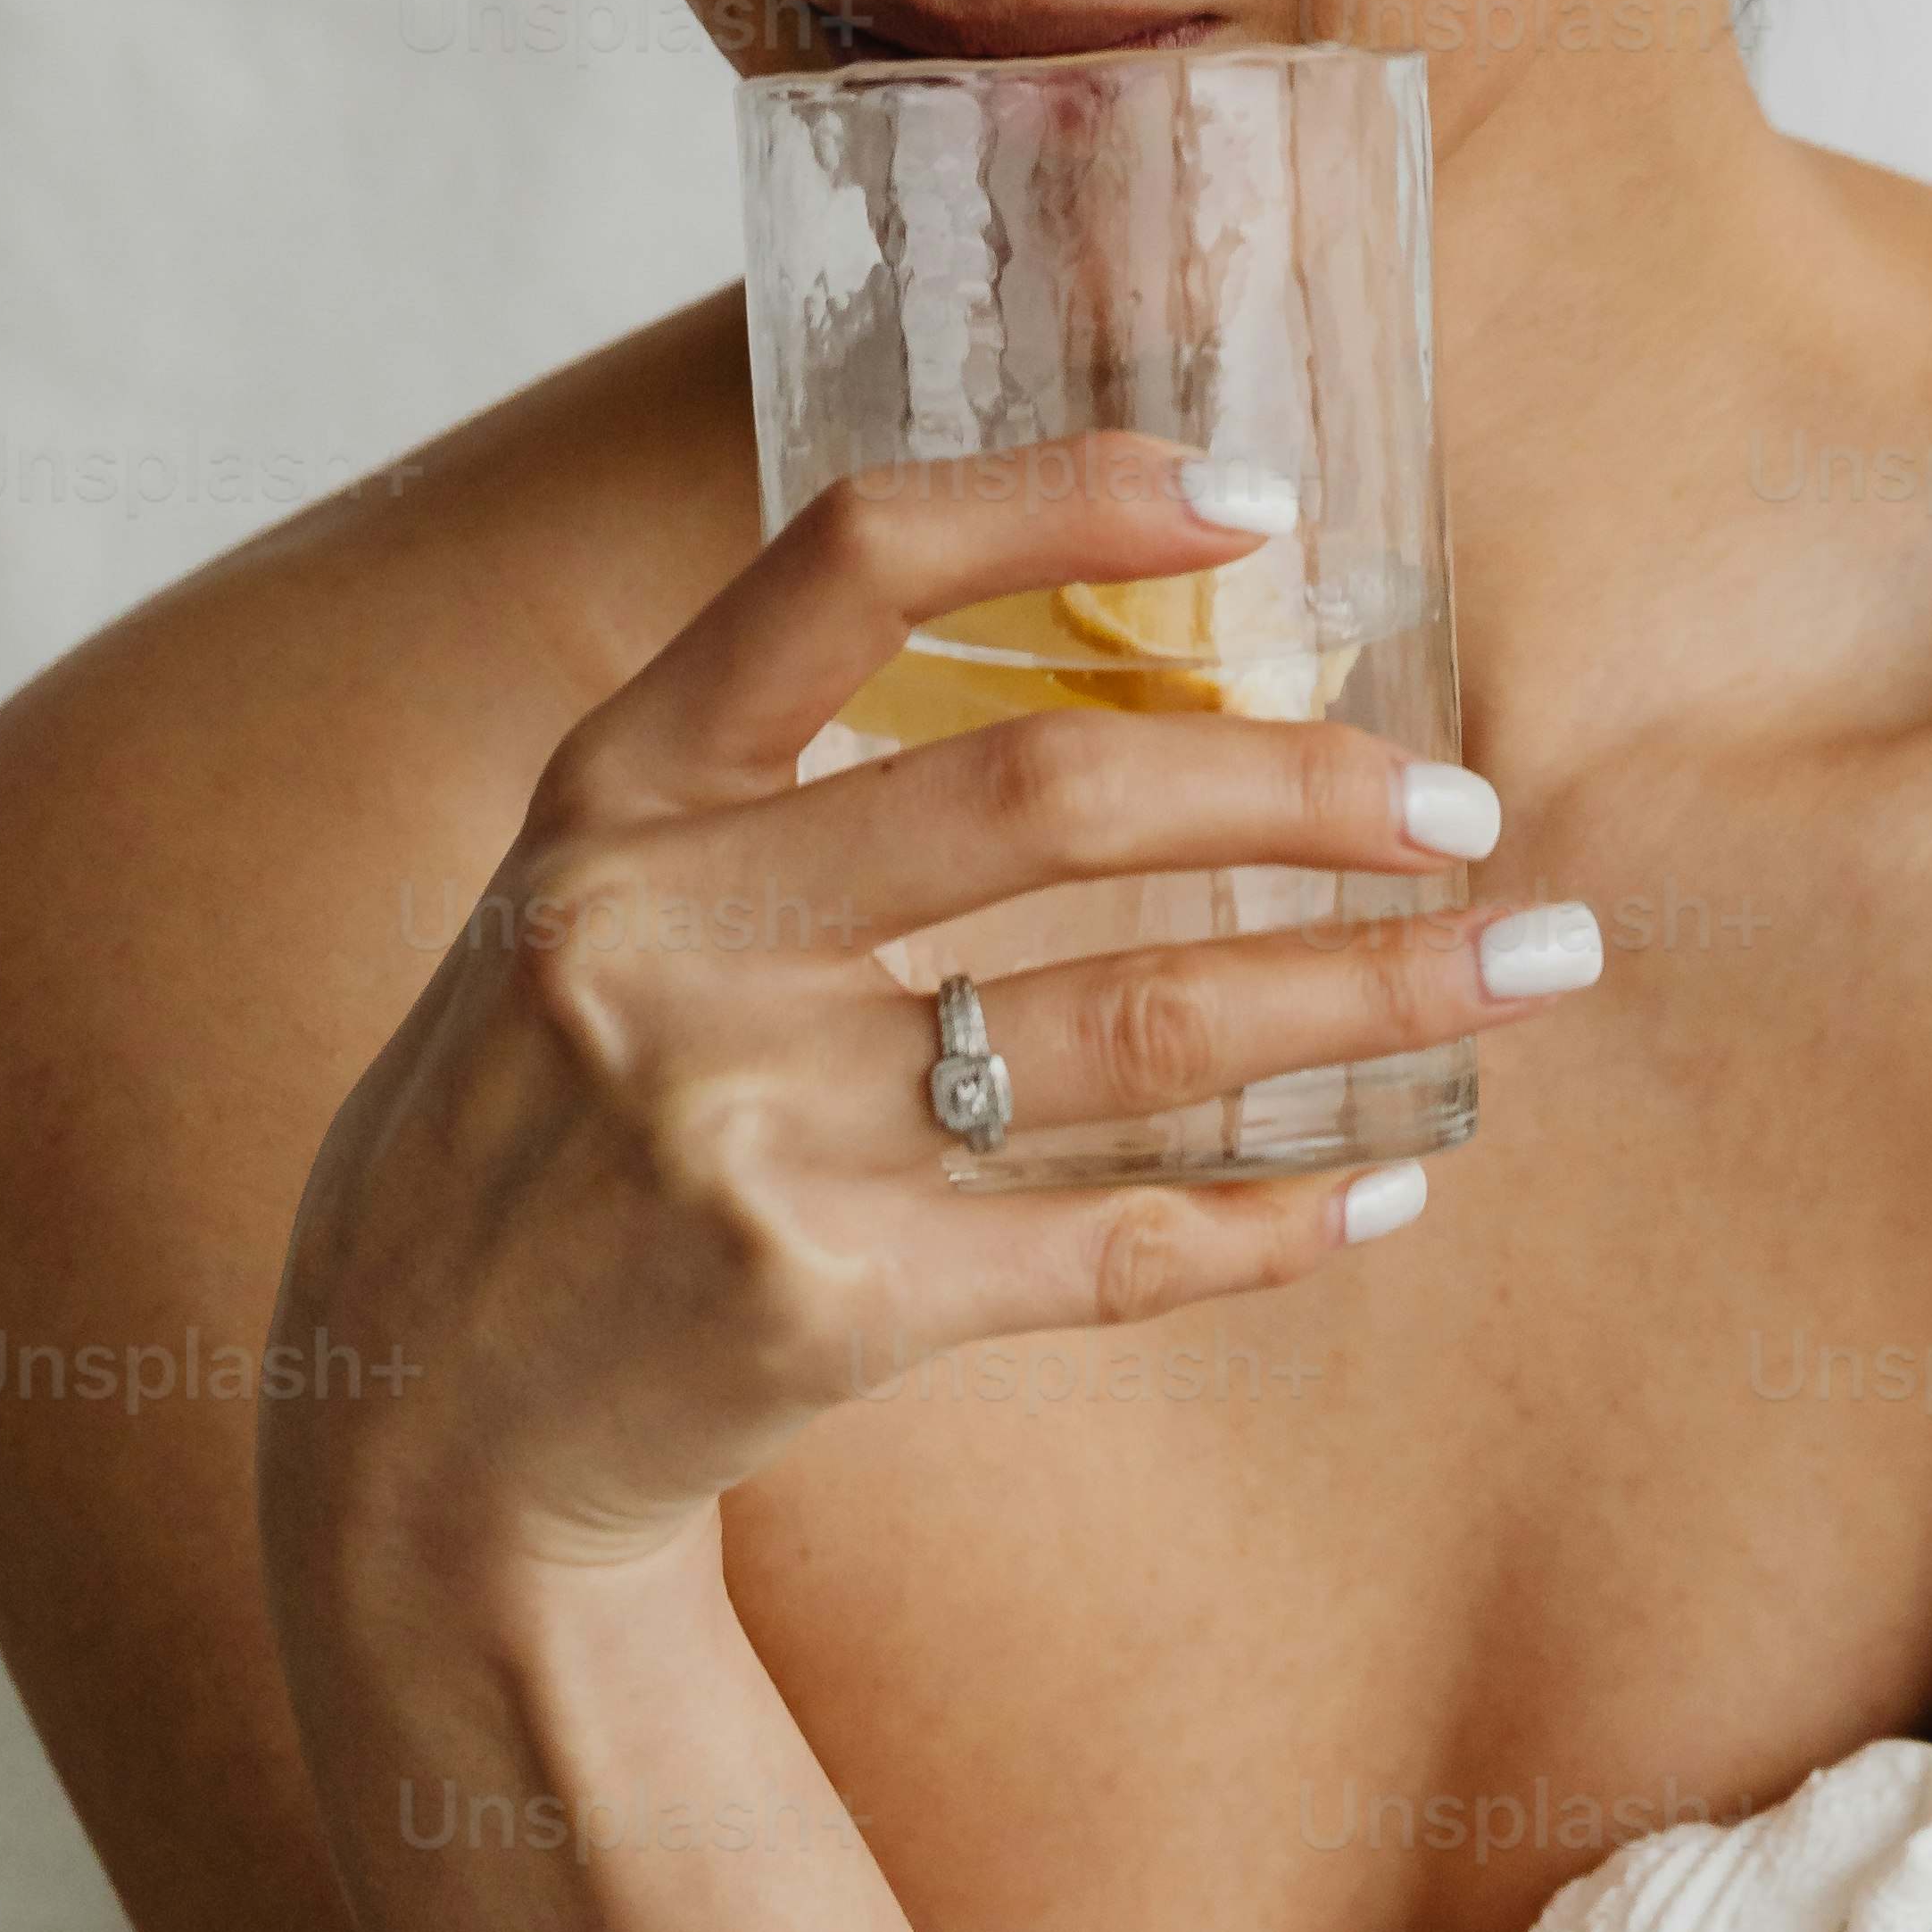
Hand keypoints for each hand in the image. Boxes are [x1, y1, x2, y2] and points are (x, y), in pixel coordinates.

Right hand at [258, 433, 1578, 1633]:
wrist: (404, 1430)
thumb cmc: (546, 1110)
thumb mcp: (590, 891)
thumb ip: (782, 777)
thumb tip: (1116, 662)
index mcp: (618, 789)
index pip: (852, 557)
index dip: (1062, 500)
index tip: (1258, 500)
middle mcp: (671, 933)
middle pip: (1051, 796)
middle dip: (1299, 785)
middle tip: (1462, 801)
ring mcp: (737, 1125)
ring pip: (1135, 1025)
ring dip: (1368, 994)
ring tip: (1526, 965)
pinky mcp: (810, 1307)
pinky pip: (1105, 1246)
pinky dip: (1271, 1220)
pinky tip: (1387, 1191)